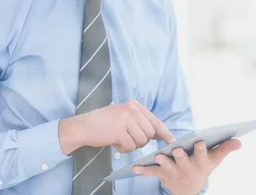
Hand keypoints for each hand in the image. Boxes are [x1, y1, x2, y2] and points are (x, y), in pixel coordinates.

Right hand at [58, 100, 175, 154]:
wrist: (82, 127)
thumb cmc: (103, 124)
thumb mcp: (123, 116)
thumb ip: (139, 121)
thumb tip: (159, 134)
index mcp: (134, 105)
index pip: (155, 120)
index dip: (165, 133)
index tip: (173, 142)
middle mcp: (132, 110)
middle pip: (150, 133)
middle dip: (141, 141)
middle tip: (127, 139)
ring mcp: (125, 119)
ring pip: (141, 141)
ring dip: (131, 145)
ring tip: (118, 139)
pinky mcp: (119, 131)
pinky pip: (130, 146)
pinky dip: (123, 149)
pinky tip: (114, 142)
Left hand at [132, 139, 241, 194]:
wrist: (188, 191)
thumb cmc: (202, 168)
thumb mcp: (214, 160)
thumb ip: (225, 148)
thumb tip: (239, 140)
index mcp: (200, 162)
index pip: (202, 155)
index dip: (201, 149)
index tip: (201, 142)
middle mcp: (187, 168)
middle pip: (183, 160)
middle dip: (180, 156)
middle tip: (178, 150)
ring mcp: (173, 172)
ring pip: (167, 166)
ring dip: (163, 161)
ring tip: (159, 156)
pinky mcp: (162, 175)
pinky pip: (151, 172)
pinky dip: (143, 171)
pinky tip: (135, 168)